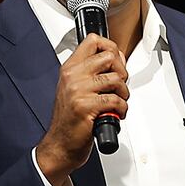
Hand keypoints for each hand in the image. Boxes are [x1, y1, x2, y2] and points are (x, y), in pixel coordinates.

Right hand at [35, 34, 128, 185]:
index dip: (111, 47)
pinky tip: (115, 114)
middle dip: (122, 72)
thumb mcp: (76, 89)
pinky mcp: (86, 106)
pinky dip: (122, 109)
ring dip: (124, 93)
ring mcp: (78, 90)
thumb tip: (117, 58)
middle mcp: (72, 76)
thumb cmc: (70, 120)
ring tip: (117, 102)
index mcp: (70, 69)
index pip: (93, 41)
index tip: (116, 61)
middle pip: (109, 56)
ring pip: (116, 79)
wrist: (60, 144)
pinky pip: (116, 100)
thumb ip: (93, 73)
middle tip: (119, 86)